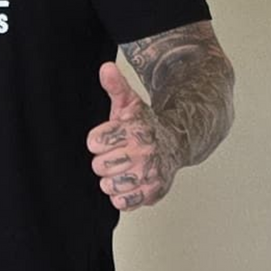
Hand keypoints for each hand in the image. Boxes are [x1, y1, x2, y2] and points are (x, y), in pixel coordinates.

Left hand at [87, 63, 175, 211]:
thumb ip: (115, 86)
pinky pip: (123, 202)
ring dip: (110, 180)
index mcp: (135, 129)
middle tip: (115, 155)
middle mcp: (144, 152)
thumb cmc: (145, 125)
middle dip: (103, 161)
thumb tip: (105, 68)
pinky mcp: (153, 192)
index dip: (97, 141)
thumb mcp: (129, 103)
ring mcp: (150, 173)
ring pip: (109, 185)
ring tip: (121, 170)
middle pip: (100, 165)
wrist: (176, 143)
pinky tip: (127, 184)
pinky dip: (121, 197)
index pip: (95, 142)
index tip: (106, 139)